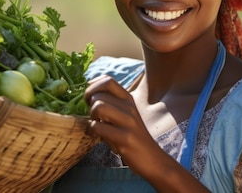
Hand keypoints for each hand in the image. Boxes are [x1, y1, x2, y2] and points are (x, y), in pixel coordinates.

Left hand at [85, 76, 210, 192]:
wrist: (153, 159)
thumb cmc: (133, 137)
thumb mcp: (125, 115)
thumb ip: (111, 104)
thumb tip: (90, 93)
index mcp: (129, 99)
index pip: (108, 80)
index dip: (92, 86)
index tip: (89, 98)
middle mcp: (130, 107)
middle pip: (99, 94)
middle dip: (89, 104)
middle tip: (92, 116)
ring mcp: (128, 122)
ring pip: (99, 107)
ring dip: (91, 116)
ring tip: (95, 124)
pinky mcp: (125, 138)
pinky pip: (99, 127)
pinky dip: (92, 131)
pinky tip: (96, 136)